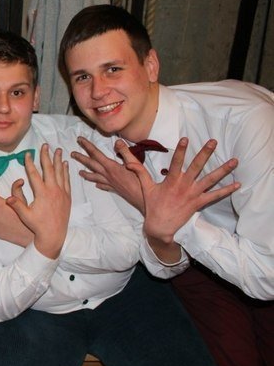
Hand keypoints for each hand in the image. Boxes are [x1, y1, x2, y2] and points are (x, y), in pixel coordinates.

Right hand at [6, 144, 70, 258]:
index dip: (30, 163)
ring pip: (60, 173)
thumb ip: (17, 205)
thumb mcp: (25, 215)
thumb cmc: (38, 226)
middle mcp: (53, 191)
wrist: (54, 235)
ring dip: (58, 160)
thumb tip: (7, 198)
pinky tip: (65, 165)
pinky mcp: (67, 197)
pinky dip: (66, 171)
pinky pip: (67, 181)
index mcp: (42, 194)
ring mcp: (62, 193)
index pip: (34, 174)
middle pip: (49, 169)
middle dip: (46, 156)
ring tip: (58, 150)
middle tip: (45, 145)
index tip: (27, 154)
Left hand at [71, 136, 144, 211]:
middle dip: (81, 158)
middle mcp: (108, 175)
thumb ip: (125, 152)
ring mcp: (110, 183)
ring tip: (79, 172)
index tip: (79, 140)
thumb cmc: (142, 182)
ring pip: (94, 177)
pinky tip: (97, 185)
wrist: (144, 200)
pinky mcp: (115, 189)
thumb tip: (117, 142)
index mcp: (111, 167)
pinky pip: (103, 186)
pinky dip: (98, 184)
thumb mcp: (135, 163)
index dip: (87, 146)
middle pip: (91, 165)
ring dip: (86, 173)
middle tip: (72, 153)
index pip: (96, 154)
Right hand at [118, 137, 239, 243]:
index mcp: (171, 180)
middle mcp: (184, 185)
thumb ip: (140, 173)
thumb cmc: (153, 206)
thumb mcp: (146, 188)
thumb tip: (128, 163)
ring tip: (234, 161)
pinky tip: (237, 184)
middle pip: (197, 166)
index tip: (185, 138)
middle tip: (213, 142)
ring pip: (210, 180)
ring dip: (223, 170)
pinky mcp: (199, 203)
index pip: (177, 162)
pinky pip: (215, 196)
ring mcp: (193, 194)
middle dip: (206, 153)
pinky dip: (226, 190)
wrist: (160, 226)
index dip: (181, 150)